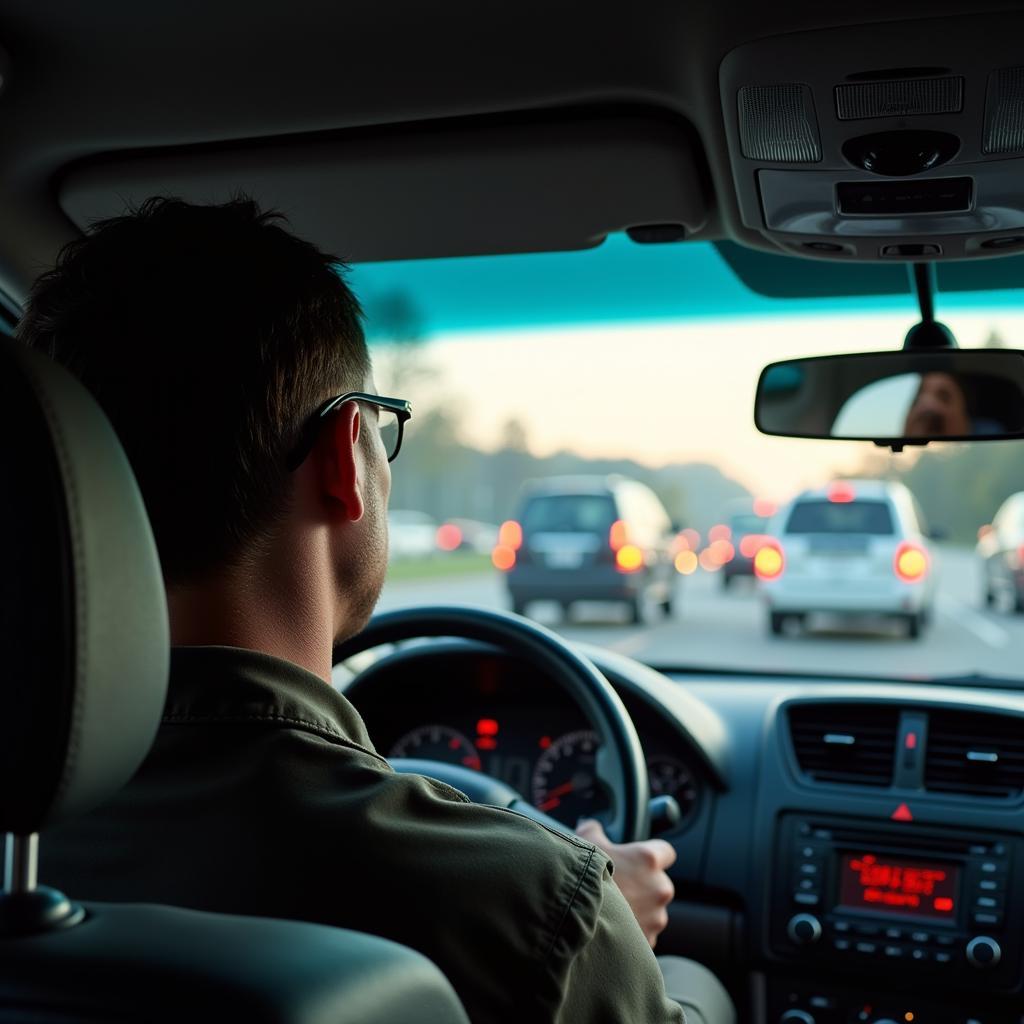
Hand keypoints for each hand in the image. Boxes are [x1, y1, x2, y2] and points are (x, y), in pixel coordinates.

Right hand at [575, 818, 675, 947]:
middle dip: (643, 884)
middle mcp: (659, 887)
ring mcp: (657, 916)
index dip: (653, 854)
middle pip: (659, 882)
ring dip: (640, 909)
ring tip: (615, 908)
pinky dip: (634, 930)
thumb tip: (590, 825)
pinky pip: (646, 932)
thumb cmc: (584, 879)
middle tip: (620, 885)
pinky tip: (613, 926)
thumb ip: (592, 830)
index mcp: (648, 860)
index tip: (640, 858)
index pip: (666, 851)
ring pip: (654, 909)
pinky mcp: (650, 940)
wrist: (574, 919)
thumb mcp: (585, 844)